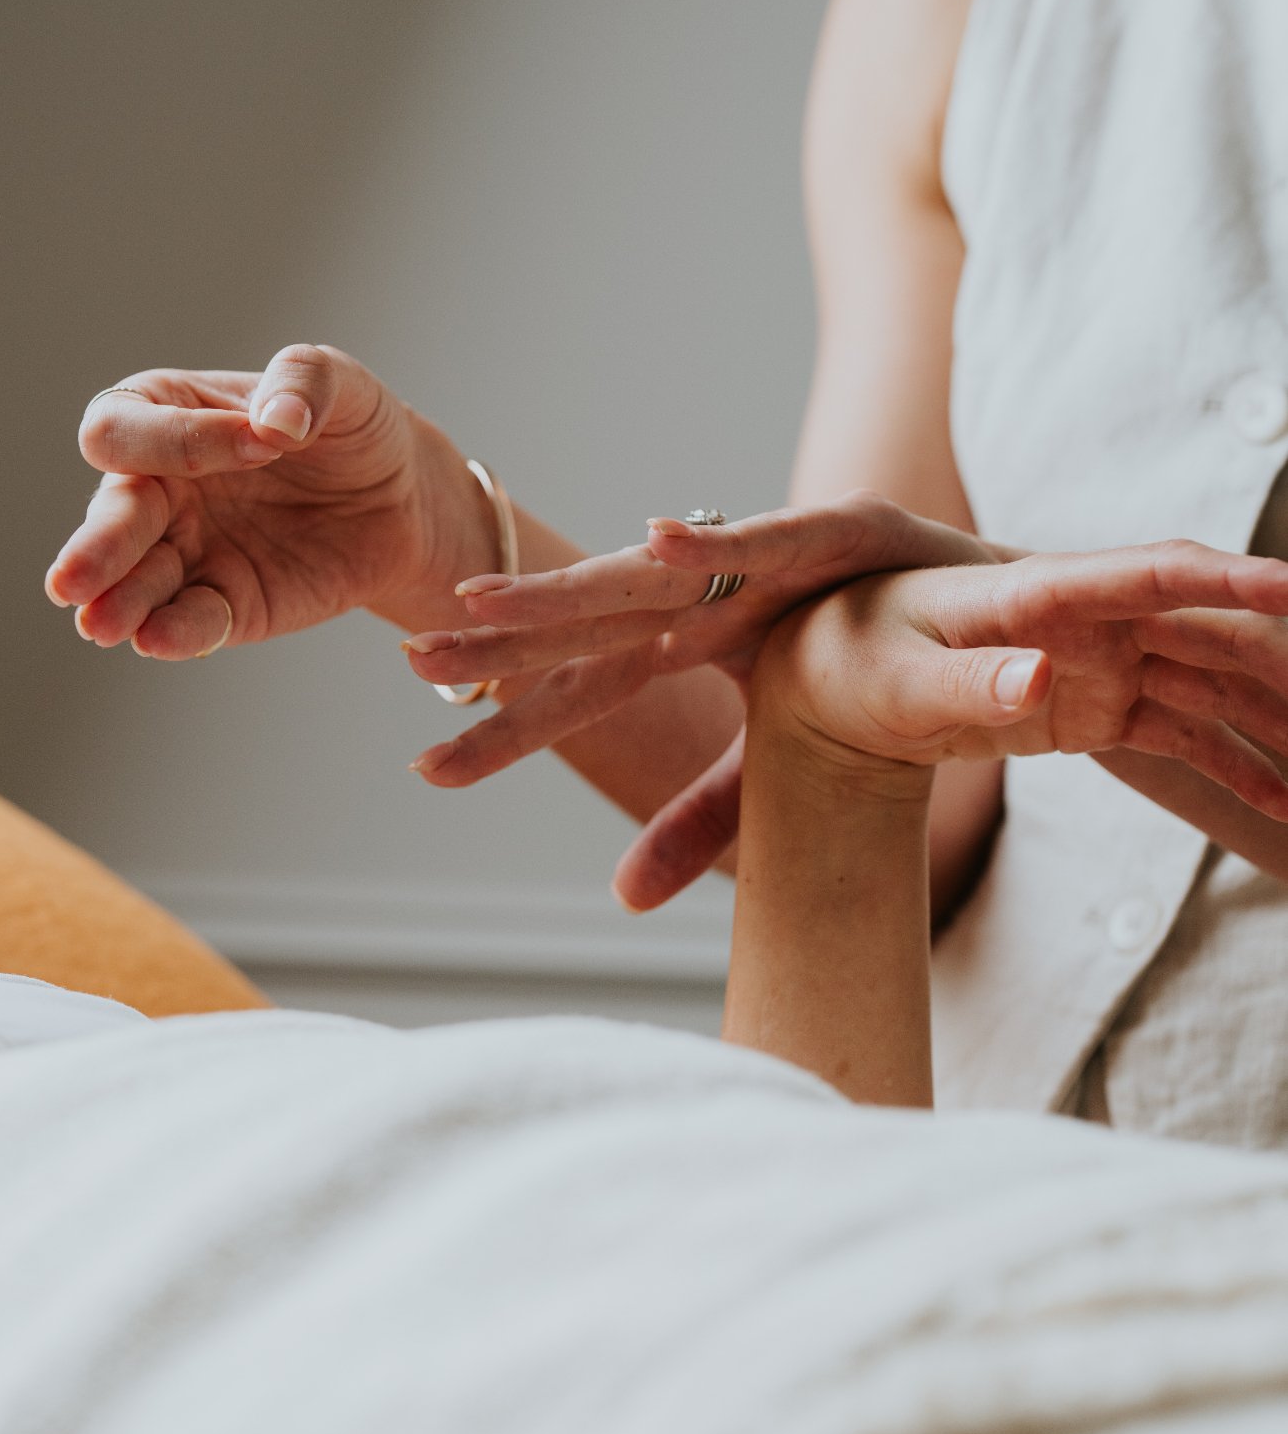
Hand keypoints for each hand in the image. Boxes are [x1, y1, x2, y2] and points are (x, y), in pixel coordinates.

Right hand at [45, 344, 493, 657]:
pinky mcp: (228, 604)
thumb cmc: (349, 426)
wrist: (401, 497)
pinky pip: (192, 622)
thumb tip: (277, 422)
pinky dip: (176, 632)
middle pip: (114, 514)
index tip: (261, 445)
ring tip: (102, 625)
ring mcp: (188, 551)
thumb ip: (304, 381)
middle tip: (73, 579)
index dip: (179, 439)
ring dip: (120, 602)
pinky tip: (157, 640)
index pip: (130, 427)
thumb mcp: (338, 382)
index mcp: (167, 415)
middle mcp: (160, 487)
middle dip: (97, 547)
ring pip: (136, 581)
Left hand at [401, 493, 997, 904]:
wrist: (1024, 631)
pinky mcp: (848, 533)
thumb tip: (617, 900)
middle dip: (505, 644)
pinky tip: (660, 539)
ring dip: (579, 588)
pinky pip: (778, 542)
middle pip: (596, 624)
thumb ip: (704, 816)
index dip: (510, 725)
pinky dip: (723, 541)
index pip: (585, 688)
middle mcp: (719, 594)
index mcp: (695, 643)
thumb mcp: (784, 765)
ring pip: (660, 576)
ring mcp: (775, 559)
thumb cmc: (890, 685)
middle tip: (410, 661)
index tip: (427, 766)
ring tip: (491, 604)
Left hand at [756, 542, 1287, 809]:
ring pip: (1211, 686)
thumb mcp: (893, 681)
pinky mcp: (1096, 708)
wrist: (824, 683)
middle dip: (1280, 660)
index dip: (1226, 580)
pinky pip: (1181, 737)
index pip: (1150, 575)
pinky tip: (1278, 802)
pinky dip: (1230, 767)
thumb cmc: (845, 662)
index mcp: (1039, 594)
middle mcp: (1087, 621)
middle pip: (1209, 631)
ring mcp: (1100, 663)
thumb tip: (1045, 678)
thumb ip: (968, 681)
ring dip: (1274, 720)